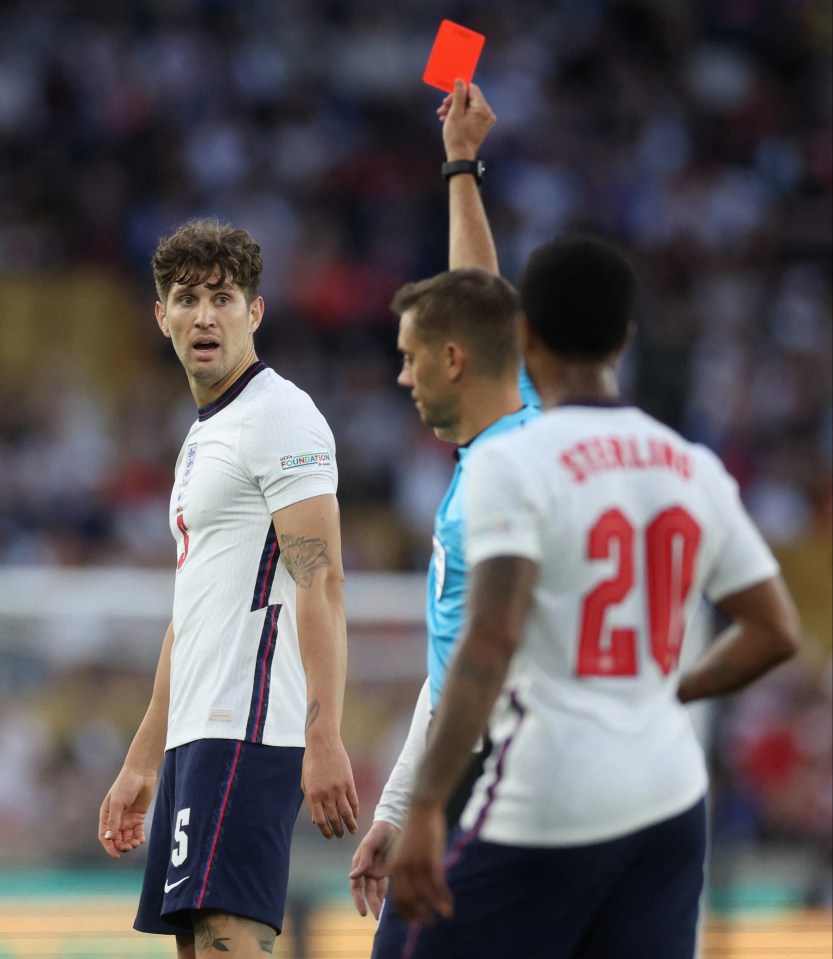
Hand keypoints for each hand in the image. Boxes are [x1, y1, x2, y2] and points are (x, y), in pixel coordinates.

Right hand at [98, 767, 155, 859]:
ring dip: (130, 843)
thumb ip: (113, 820)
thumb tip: (109, 838)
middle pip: (116, 839)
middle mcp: (116, 819)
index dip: (109, 847)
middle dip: (121, 846)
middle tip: (129, 847)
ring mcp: (127, 818)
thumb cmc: (126, 784)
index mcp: (106, 815)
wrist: (141, 773)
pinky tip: (141, 840)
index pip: (105, 836)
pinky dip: (138, 837)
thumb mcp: (117, 802)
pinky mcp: (138, 817)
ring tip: (136, 843)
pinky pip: (137, 831)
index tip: (115, 855)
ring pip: (127, 837)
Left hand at [302, 736, 359, 838]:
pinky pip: (354, 801)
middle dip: (338, 831)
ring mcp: (338, 788)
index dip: (325, 831)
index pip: (320, 821)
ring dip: (350, 825)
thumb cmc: (311, 762)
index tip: (329, 836)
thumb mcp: (306, 783)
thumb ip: (310, 802)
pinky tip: (355, 816)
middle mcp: (326, 794)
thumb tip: (316, 820)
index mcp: (313, 795)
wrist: (322, 743)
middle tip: (340, 835)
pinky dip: (355, 811)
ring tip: (352, 831)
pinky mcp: (349, 782)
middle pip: (334, 819)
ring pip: (346, 813)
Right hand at [349, 820, 398, 917]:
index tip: (363, 912)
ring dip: (378, 902)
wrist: (394, 825)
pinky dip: (387, 894)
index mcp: (359, 864)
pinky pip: (386, 885)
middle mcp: (367, 870)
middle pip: (367, 892)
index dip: (358, 899)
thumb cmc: (378, 832)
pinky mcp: (388, 870)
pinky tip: (391, 901)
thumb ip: (363, 860)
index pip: (356, 886)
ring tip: (381, 914)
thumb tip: (351, 876)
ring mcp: (377, 871)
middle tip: (376, 916)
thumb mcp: (370, 844)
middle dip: (371, 904)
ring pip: (376, 891)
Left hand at [389, 803, 451, 924]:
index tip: (414, 920)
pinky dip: (444, 896)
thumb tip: (410, 884)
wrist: (421, 808)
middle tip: (429, 922)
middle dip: (419, 914)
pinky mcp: (429, 860)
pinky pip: (437, 885)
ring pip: (425, 895)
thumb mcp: (404, 850)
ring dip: (435, 908)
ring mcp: (416, 865)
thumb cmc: (415, 829)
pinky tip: (450, 903)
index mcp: (394, 867)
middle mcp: (402, 869)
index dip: (406, 911)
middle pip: (409, 900)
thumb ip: (404, 868)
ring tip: (445, 915)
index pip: (397, 897)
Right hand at [438, 79, 495, 160]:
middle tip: (443, 107)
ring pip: (469, 106)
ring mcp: (486, 120)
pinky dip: (461, 115)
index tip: (448, 96)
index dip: (459, 90)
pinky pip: (471, 114)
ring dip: (455, 108)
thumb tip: (460, 80)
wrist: (460, 158)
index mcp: (482, 109)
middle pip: (470, 98)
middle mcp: (488, 113)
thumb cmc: (457, 137)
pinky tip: (449, 119)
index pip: (472, 89)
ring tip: (443, 115)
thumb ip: (458, 95)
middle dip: (455, 101)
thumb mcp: (454, 113)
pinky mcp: (482, 126)